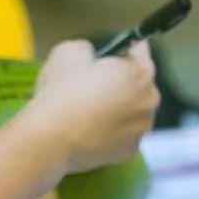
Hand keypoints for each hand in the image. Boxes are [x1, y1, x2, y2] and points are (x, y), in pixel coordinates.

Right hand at [24, 40, 159, 173]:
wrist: (49, 140)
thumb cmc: (60, 93)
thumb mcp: (68, 51)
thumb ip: (88, 47)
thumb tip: (90, 55)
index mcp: (140, 71)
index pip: (139, 48)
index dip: (119, 48)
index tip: (108, 55)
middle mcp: (149, 100)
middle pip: (138, 81)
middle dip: (118, 79)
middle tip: (91, 83)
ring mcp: (141, 128)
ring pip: (131, 109)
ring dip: (116, 106)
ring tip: (87, 108)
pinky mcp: (130, 151)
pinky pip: (122, 132)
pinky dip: (110, 129)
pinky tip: (88, 128)